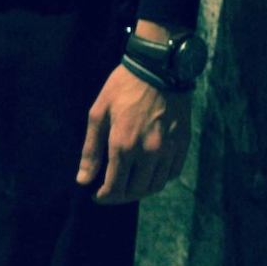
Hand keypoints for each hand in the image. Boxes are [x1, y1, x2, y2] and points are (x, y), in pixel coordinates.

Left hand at [77, 66, 190, 203]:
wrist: (158, 68)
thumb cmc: (122, 88)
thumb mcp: (98, 114)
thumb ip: (91, 150)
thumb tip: (83, 179)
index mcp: (124, 145)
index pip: (114, 187)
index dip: (103, 197)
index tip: (95, 195)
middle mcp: (149, 152)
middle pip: (136, 191)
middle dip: (120, 196)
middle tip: (110, 191)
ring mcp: (169, 149)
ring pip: (155, 185)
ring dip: (140, 191)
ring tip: (128, 184)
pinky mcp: (183, 143)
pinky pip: (172, 172)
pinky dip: (159, 179)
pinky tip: (148, 173)